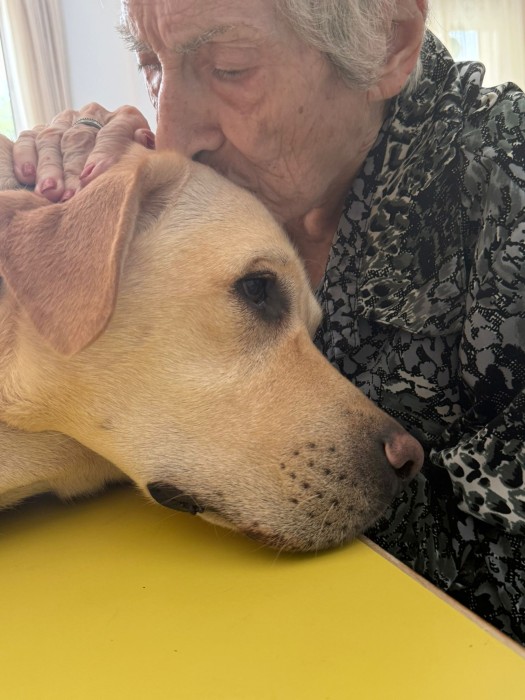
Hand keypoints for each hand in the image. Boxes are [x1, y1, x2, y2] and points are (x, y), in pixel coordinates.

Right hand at [12, 103, 154, 201]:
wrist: (113, 179)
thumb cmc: (133, 180)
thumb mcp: (146, 168)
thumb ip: (145, 155)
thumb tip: (143, 138)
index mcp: (124, 119)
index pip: (113, 132)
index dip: (103, 155)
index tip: (93, 177)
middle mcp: (92, 116)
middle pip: (80, 140)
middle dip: (73, 170)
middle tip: (70, 196)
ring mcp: (64, 123)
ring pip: (53, 140)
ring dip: (50, 168)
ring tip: (50, 192)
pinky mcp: (39, 134)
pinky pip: (27, 141)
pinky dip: (26, 157)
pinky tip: (27, 176)